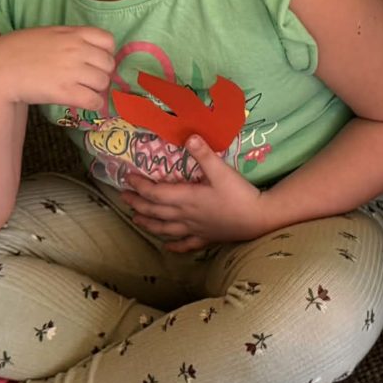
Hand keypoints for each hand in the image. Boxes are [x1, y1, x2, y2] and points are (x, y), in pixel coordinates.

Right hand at [0, 25, 118, 113]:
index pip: (108, 40)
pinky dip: (93, 104)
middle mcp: (77, 50)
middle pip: (108, 64)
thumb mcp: (48, 34)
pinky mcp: (65, 92)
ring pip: (103, 83)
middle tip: (89, 80)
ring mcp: (72, 71)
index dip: (105, 53)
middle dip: (101, 73)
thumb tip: (88, 51)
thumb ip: (69, 39)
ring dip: (96, 89)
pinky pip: (93, 101)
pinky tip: (83, 103)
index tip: (96, 61)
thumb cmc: (18, 50)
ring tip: (83, 91)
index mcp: (73, 33)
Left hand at [123, 138, 270, 253]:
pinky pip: (186, 244)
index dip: (140, 186)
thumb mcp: (222, 171)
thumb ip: (204, 154)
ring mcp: (195, 229)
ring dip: (148, 224)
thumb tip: (189, 136)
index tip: (127, 178)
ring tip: (135, 219)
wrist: (259, 218)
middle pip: (155, 211)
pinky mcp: (206, 237)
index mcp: (187, 198)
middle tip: (123, 197)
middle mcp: (185, 215)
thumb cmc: (240, 194)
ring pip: (165, 228)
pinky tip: (167, 246)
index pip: (156, 193)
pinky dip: (174, 245)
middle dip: (137, 204)